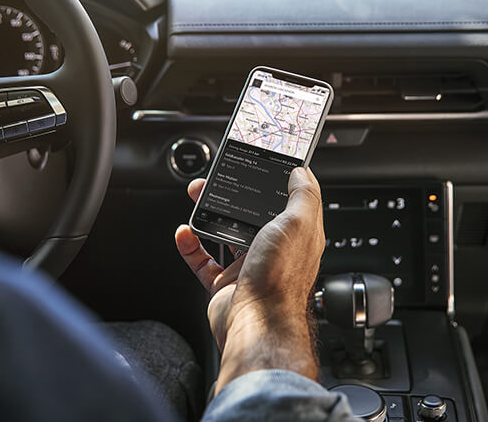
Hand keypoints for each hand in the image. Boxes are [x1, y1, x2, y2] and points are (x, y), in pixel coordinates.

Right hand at [175, 167, 325, 392]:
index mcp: (296, 235)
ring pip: (225, 232)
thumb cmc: (280, 279)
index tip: (261, 163)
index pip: (289, 200)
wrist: (256, 325)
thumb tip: (302, 172)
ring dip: (209, 212)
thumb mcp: (299, 223)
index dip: (275, 180)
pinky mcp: (226, 283)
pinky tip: (184, 232)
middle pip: (252, 213)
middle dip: (234, 193)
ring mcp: (248, 266)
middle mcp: (274, 250)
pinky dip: (191, 246)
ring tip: (196, 196)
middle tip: (217, 177)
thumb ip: (303, 195)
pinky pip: (204, 261)